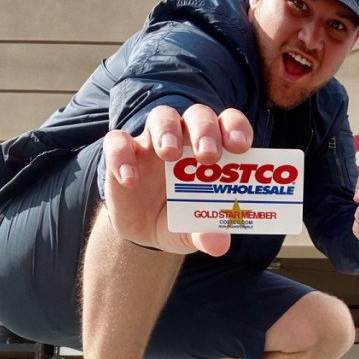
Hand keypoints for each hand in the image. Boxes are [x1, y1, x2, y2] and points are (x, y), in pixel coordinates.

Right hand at [103, 104, 251, 255]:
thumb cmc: (180, 220)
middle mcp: (185, 139)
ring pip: (161, 117)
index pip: (229, 124)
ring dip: (168, 131)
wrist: (143, 230)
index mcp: (213, 150)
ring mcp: (153, 143)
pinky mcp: (123, 153)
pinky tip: (130, 180)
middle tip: (208, 155)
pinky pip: (118, 142)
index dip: (236, 128)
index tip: (240, 146)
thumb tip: (219, 243)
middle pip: (197, 115)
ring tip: (170, 153)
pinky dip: (122, 156)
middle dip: (204, 130)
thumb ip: (207, 235)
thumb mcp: (193, 232)